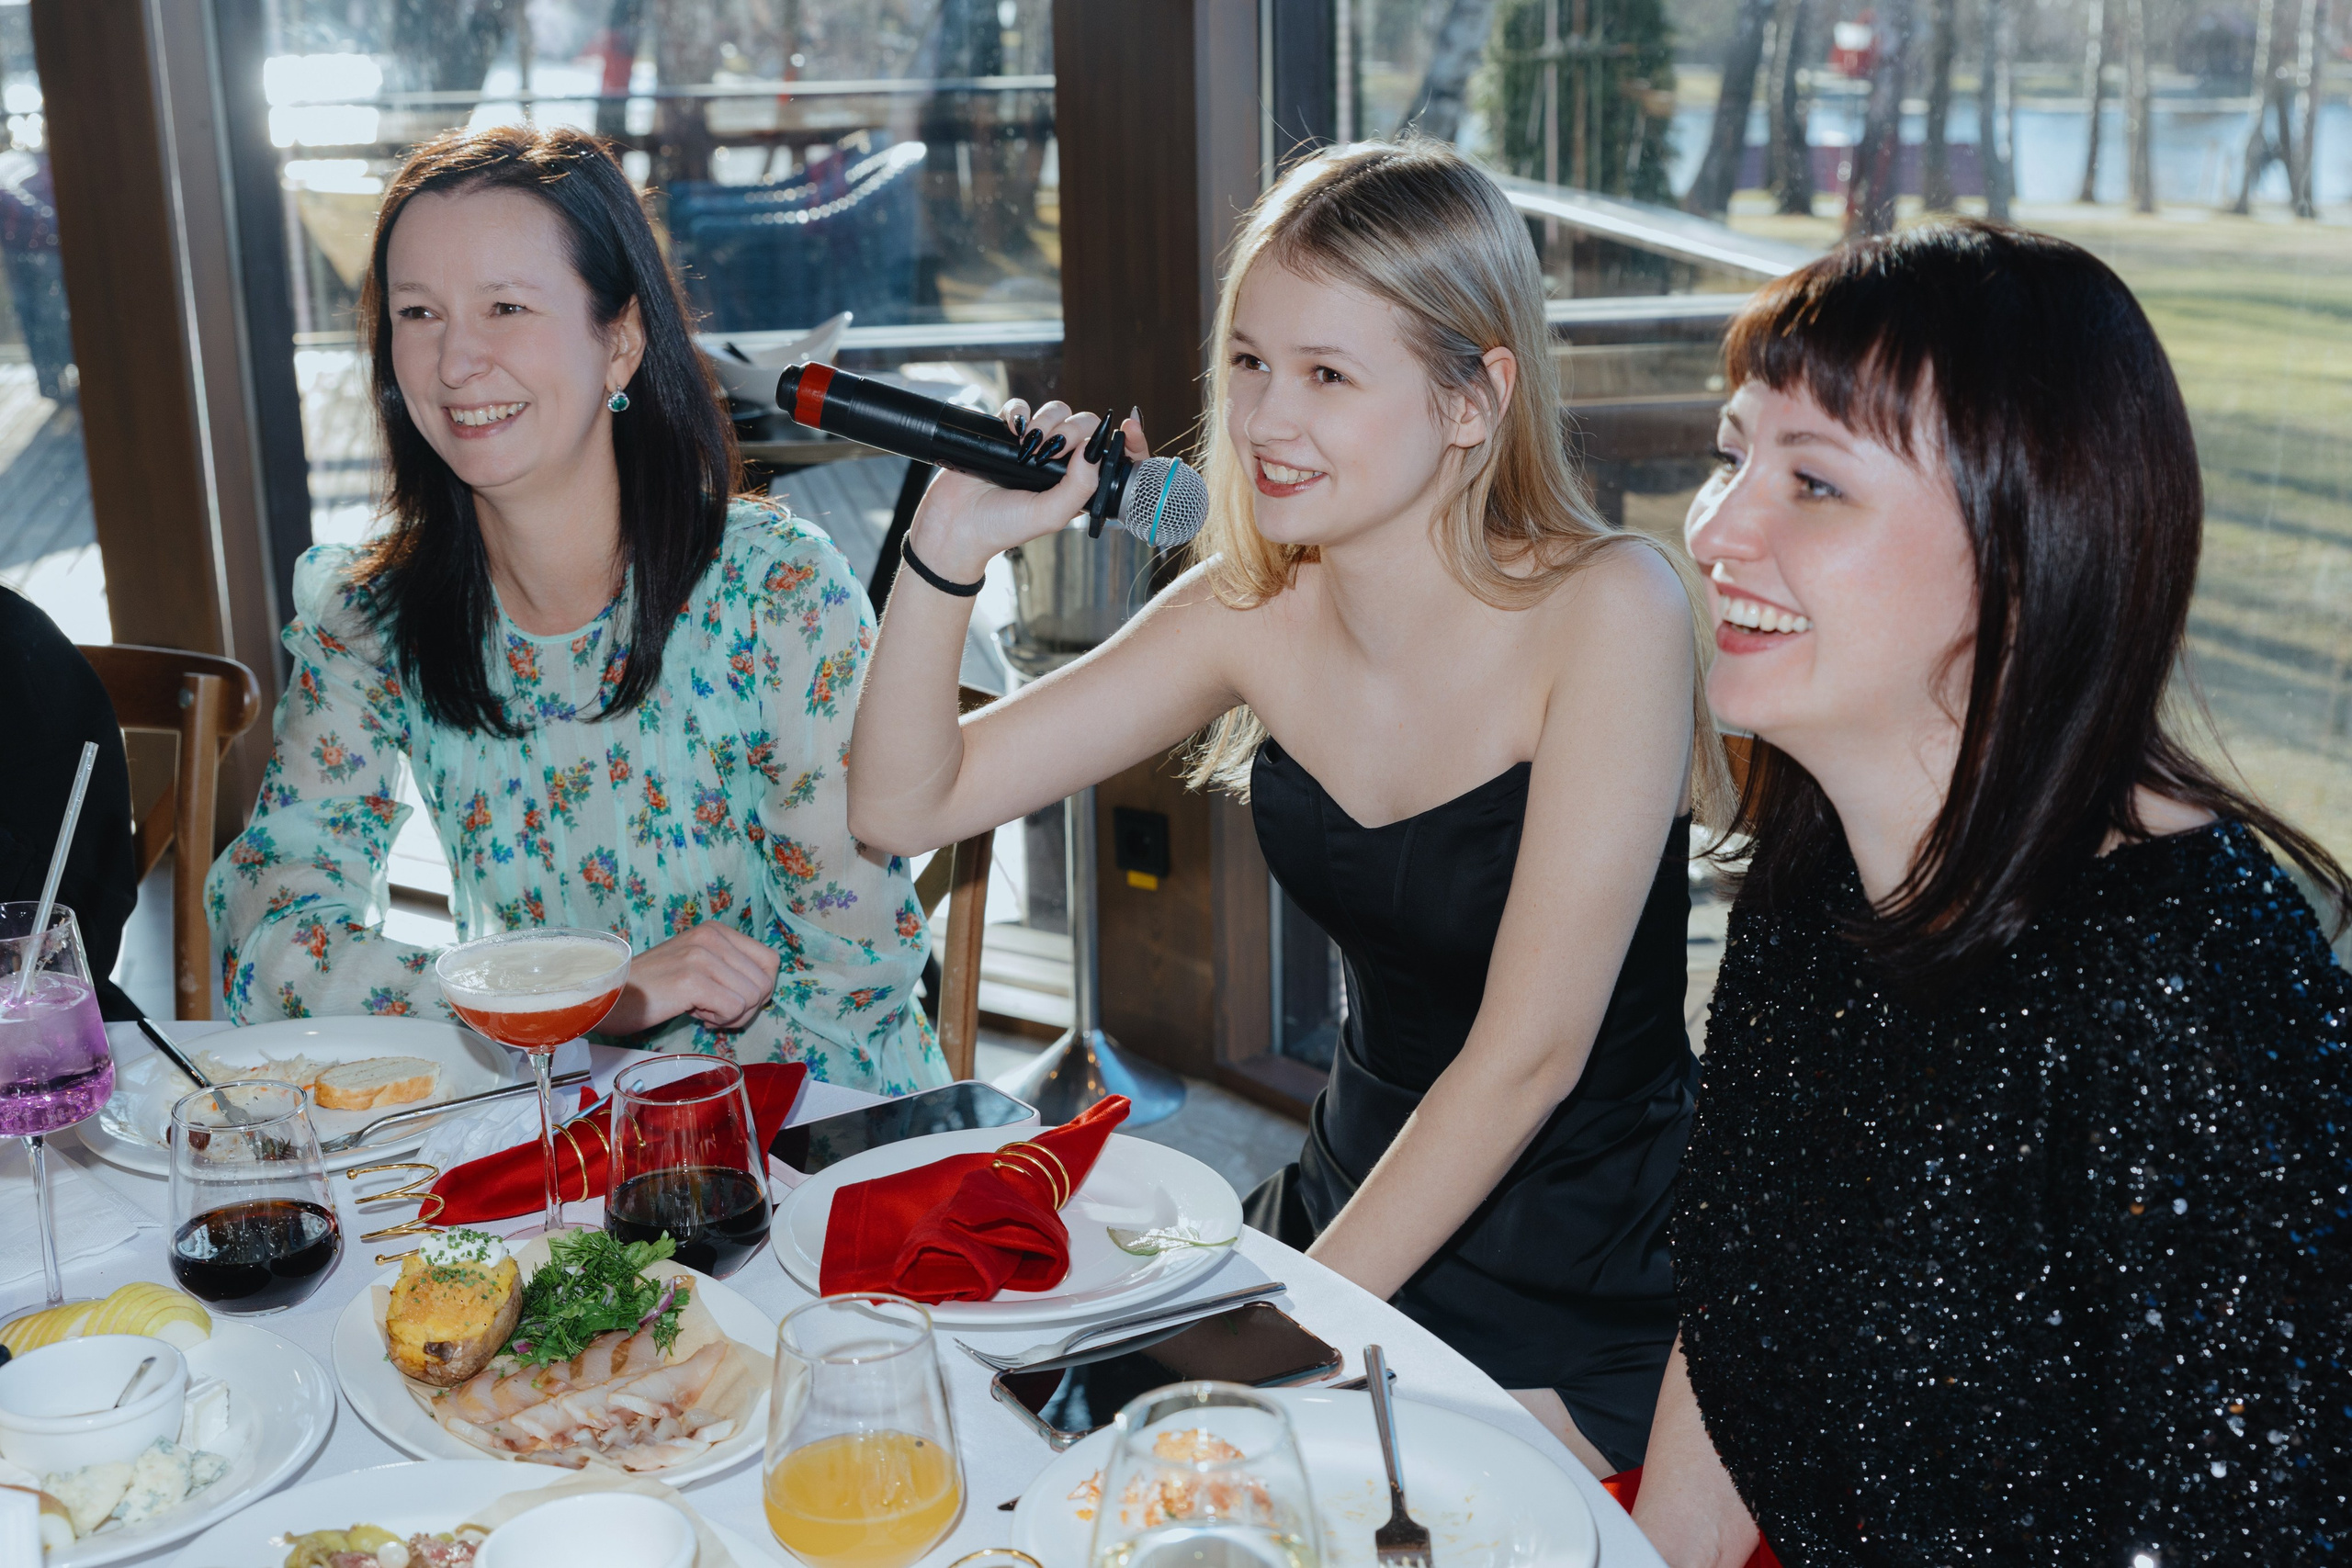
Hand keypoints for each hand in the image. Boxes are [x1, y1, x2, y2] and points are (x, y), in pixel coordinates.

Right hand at [600, 923, 780, 1035]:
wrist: (608, 996)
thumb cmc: (654, 989)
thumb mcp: (697, 966)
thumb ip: (729, 969)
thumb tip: (764, 990)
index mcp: (716, 930)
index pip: (771, 961)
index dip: (759, 990)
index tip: (732, 1000)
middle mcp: (712, 936)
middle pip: (766, 983)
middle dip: (746, 1007)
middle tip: (715, 1011)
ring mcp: (701, 955)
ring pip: (753, 997)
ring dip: (731, 1015)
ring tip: (701, 1010)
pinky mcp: (691, 979)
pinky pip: (734, 1009)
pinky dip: (720, 1021)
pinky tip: (694, 1015)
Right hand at [902, 401, 1149, 582]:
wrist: (956, 526)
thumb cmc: (1004, 527)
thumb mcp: (1051, 514)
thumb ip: (1079, 486)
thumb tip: (1094, 450)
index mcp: (1077, 483)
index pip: (1110, 452)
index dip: (1125, 438)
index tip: (1129, 427)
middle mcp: (1058, 462)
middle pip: (1083, 423)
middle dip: (1072, 430)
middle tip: (1052, 450)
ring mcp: (1032, 445)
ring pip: (1055, 410)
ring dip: (1046, 421)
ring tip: (1027, 448)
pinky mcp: (1005, 434)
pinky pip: (1020, 407)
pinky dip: (1019, 412)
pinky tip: (1012, 431)